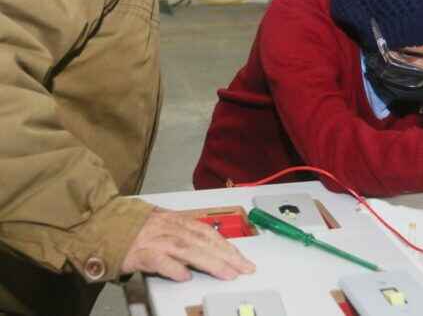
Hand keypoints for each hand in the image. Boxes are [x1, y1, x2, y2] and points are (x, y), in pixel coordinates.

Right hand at [121, 207, 255, 280]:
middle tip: (243, 268)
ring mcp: (155, 239)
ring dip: (209, 262)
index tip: (241, 258)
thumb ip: (183, 233)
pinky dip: (172, 268)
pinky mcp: (138, 253)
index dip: (226, 245)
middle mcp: (169, 227)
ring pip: (187, 249)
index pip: (207, 232)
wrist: (103, 223)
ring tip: (226, 273)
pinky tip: (185, 277)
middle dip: (226, 255)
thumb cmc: (134, 226)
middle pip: (203, 240)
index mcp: (176, 220)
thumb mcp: (163, 224)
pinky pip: (158, 260)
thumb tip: (206, 246)